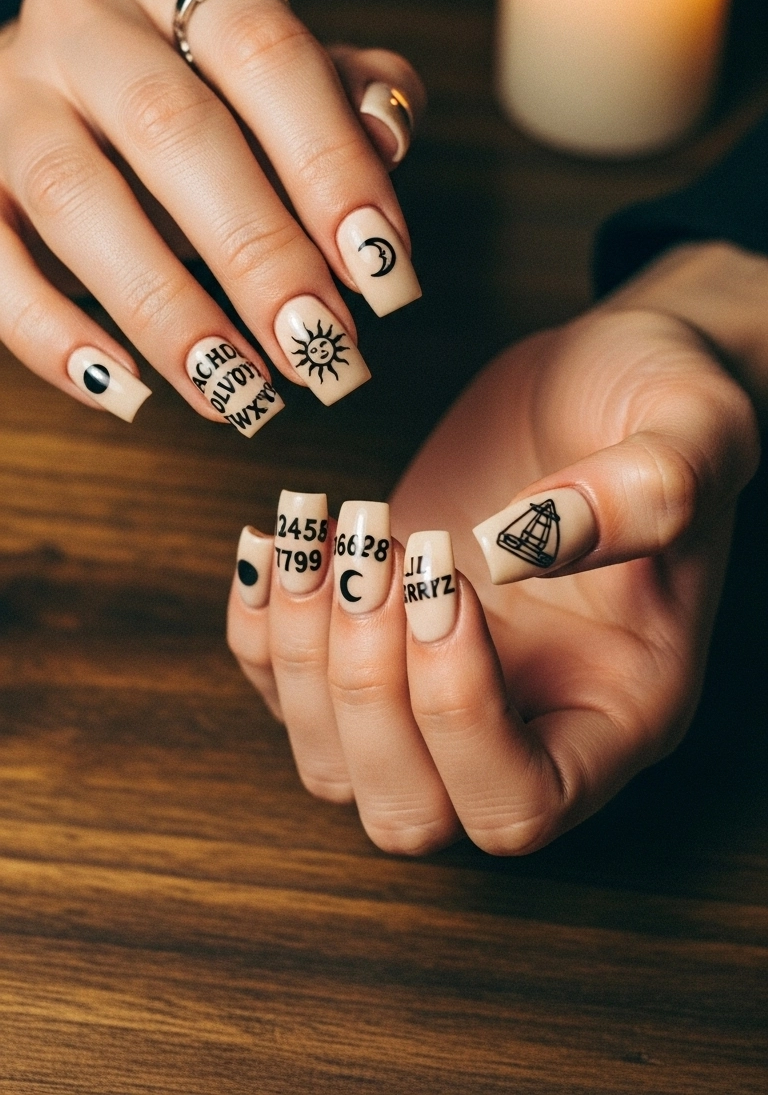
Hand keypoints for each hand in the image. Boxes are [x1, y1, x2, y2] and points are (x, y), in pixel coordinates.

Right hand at [0, 0, 424, 428]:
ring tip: (238, 391)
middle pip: (171, 126)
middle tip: (318, 347)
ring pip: (73, 195)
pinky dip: (50, 332)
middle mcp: (84, 15)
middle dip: (255, 251)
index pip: (265, 52)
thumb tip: (386, 137)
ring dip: (163, 306)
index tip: (384, 269)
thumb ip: (350, 95)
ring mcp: (8, 90)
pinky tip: (127, 392)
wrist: (70, 89)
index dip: (330, 162)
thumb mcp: (286, 77)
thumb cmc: (208, 94)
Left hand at [228, 243, 761, 853]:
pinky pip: (285, 690)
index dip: (459, 715)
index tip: (446, 581)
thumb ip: (645, 490)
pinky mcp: (379, 635)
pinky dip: (258, 630)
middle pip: (411, 810)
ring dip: (301, 656)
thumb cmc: (661, 401)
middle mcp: (525, 720)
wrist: (602, 371)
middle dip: (366, 689)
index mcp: (615, 706)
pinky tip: (273, 538)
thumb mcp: (692, 424)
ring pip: (333, 766)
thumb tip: (513, 549)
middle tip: (375, 551)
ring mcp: (439, 684)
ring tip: (318, 527)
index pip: (518, 803)